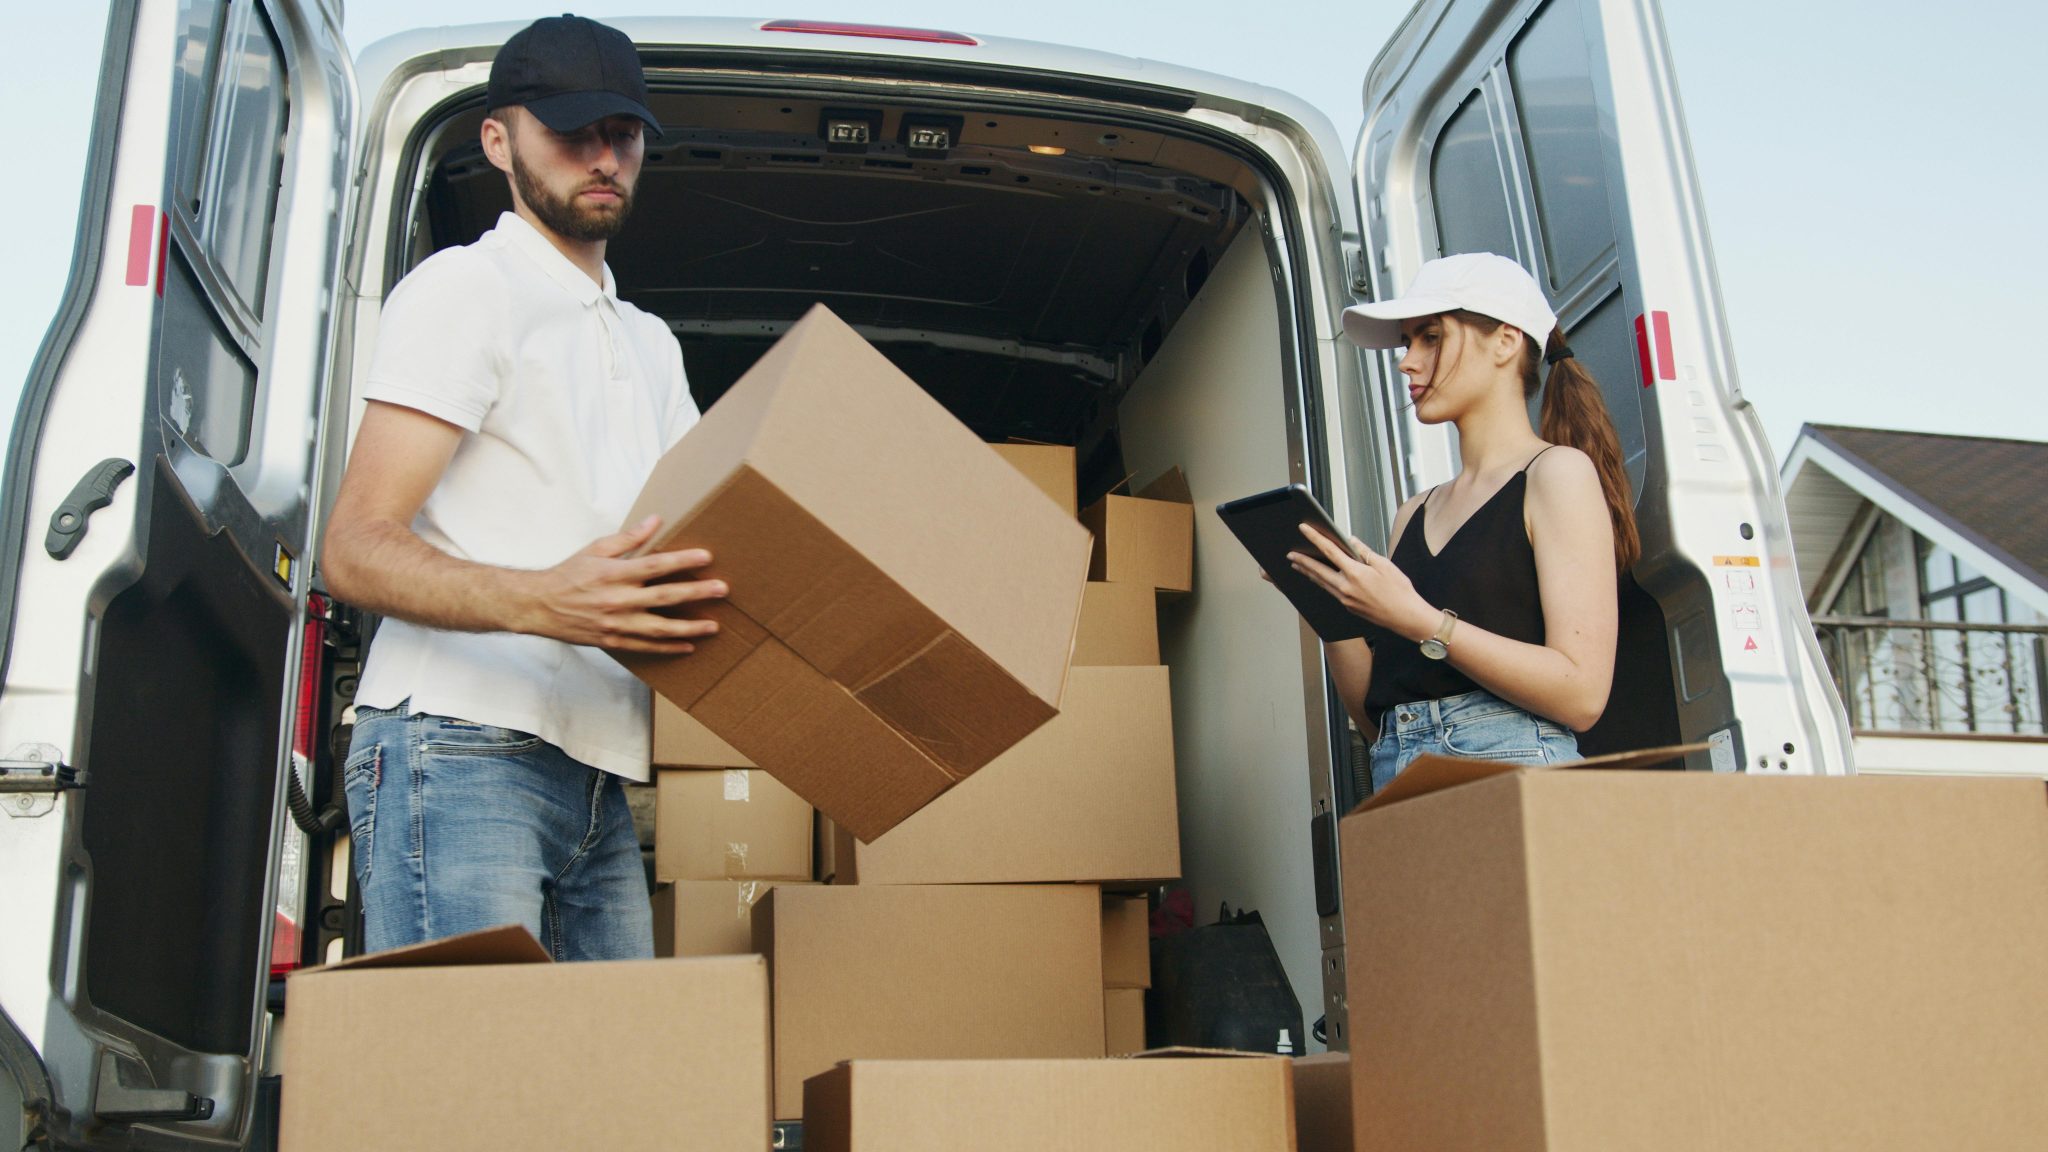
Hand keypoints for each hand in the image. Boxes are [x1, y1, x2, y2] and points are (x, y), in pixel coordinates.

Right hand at [514, 515, 726, 653]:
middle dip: (696, 593)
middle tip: (722, 589)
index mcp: (614, 573)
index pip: (655, 565)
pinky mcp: (613, 641)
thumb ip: (628, 538)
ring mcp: (616, 624)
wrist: (539, 605)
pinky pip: (646, 647)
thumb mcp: (595, 549)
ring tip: (713, 626)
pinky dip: (668, 648)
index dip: (682, 561)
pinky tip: (688, 646)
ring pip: (659, 628)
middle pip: (664, 597)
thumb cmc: (569, 574)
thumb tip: (655, 520)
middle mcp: (617, 600)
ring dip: (689, 627)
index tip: (706, 557)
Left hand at [1287, 524, 1436, 639]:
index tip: (1304, 529)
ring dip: (1308, 573)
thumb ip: (1364, 552)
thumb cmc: (1399, 592)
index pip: (1329, 551)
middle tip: (1291, 554)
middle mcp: (1345, 588)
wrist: (1405, 617)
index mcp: (1354, 574)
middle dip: (1302, 561)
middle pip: (1317, 570)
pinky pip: (1330, 591)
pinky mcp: (1348, 607)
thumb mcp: (1384, 564)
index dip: (1315, 538)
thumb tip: (1351, 542)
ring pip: (1321, 583)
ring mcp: (1345, 600)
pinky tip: (1319, 578)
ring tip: (1298, 565)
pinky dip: (1321, 583)